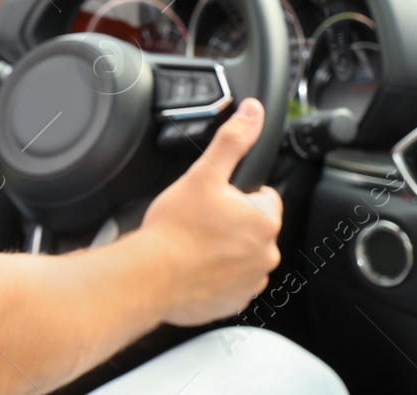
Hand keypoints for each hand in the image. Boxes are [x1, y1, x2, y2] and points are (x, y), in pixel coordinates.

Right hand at [138, 98, 282, 326]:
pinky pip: (230, 282)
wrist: (150, 276)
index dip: (236, 194)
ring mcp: (250, 282)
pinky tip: (192, 266)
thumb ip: (233, 140)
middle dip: (230, 222)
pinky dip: (215, 275)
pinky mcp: (233, 302)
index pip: (263, 198)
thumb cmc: (176, 228)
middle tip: (199, 220)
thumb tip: (254, 113)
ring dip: (223, 249)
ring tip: (193, 244)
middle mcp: (266, 255)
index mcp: (264, 221)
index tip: (213, 200)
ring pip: (241, 255)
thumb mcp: (204, 173)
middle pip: (252, 227)